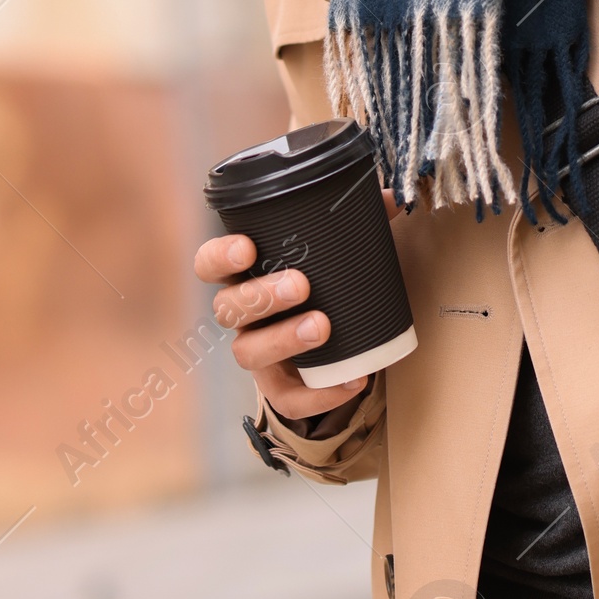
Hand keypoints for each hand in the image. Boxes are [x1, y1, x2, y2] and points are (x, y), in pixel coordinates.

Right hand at [193, 230, 371, 423]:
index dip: (220, 256)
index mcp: (246, 274)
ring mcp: (257, 350)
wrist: (336, 337)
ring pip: (246, 352)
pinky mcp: (279, 385)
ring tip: (323, 327)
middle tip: (301, 286)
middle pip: (227, 308)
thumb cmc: (325, 281)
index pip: (210, 263)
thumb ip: (359, 220)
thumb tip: (388, 200)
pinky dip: (318, 394)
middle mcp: (243, 314)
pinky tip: (353, 379)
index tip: (248, 247)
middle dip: (260, 296)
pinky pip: (286, 398)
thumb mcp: (336, 250)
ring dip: (282, 339)